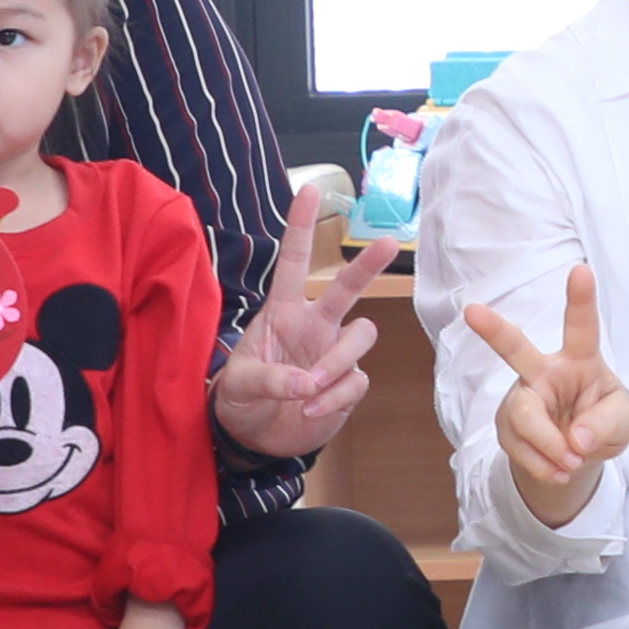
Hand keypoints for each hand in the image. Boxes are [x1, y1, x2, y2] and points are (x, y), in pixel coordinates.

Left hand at [210, 185, 400, 464]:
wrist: (255, 438)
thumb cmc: (242, 398)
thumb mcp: (240, 385)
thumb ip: (270, 378)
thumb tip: (307, 383)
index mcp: (283, 312)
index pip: (294, 263)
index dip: (302, 227)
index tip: (311, 191)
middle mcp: (315, 325)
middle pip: (348, 287)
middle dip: (367, 265)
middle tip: (388, 242)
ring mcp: (334, 353)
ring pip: (361, 336)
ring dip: (336, 362)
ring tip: (309, 389)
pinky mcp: (348, 384)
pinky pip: (356, 380)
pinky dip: (334, 397)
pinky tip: (310, 410)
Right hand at [457, 266, 628, 525]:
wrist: (575, 458)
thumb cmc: (601, 424)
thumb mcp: (621, 424)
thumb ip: (605, 425)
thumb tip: (576, 439)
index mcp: (579, 359)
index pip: (581, 326)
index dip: (581, 298)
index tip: (581, 270)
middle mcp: (544, 371)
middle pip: (516, 349)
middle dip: (493, 330)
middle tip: (472, 312)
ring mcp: (521, 397)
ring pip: (523, 416)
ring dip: (549, 445)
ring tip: (571, 463)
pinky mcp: (507, 426)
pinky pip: (518, 446)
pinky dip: (543, 464)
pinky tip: (559, 471)